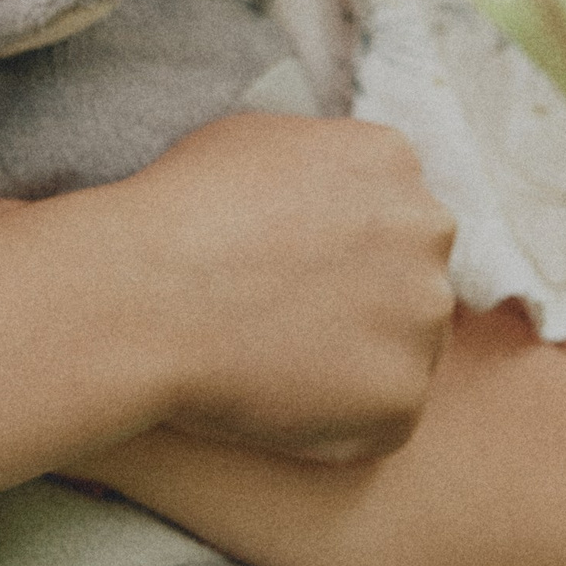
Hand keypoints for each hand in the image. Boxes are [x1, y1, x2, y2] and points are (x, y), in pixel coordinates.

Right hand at [106, 114, 454, 462]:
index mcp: (390, 161)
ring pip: (402, 352)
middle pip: (411, 280)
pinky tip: (273, 406)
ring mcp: (422, 317)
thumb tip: (329, 193)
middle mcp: (426, 231)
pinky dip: (337, 424)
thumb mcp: (251, 140)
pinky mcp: (401, 395)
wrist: (140, 295)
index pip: (394, 214)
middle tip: (283, 324)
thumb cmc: (173, 214)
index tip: (292, 273)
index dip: (342, 251)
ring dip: (353, 366)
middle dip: (363, 304)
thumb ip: (318, 163)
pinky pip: (382, 419)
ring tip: (270, 364)